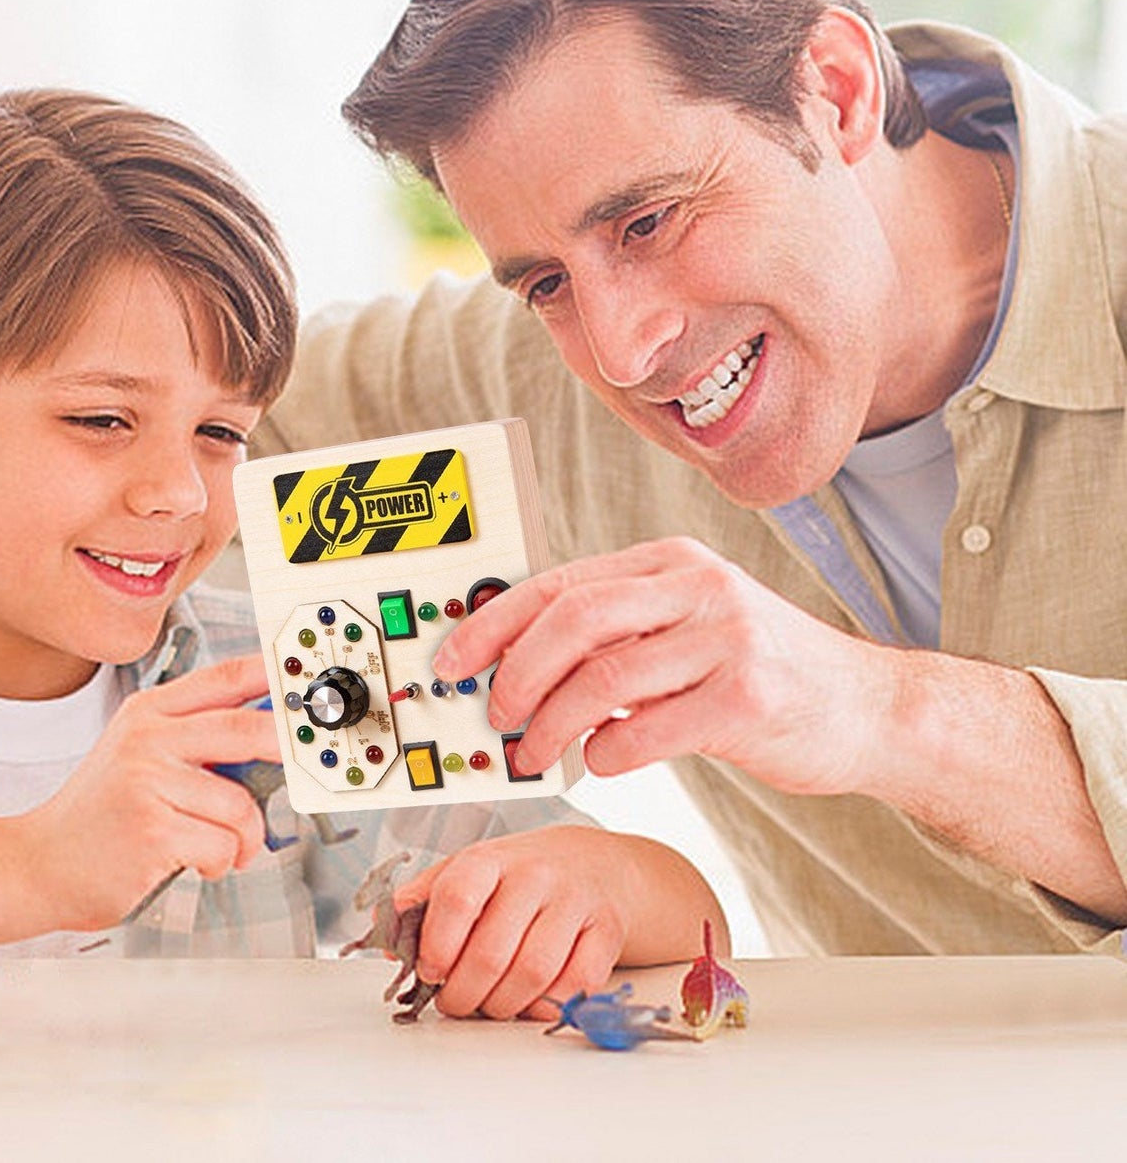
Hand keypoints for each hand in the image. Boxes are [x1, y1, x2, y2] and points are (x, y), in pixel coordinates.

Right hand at [21, 654, 281, 929]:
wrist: (40, 862)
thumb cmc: (100, 813)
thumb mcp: (139, 752)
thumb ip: (194, 736)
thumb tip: (269, 732)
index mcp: (150, 711)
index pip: (224, 677)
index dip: (272, 675)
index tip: (304, 682)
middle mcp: (148, 738)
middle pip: (245, 728)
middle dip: (285, 745)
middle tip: (300, 761)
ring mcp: (148, 782)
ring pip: (240, 803)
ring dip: (246, 837)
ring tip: (227, 846)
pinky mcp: (152, 830)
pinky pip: (221, 844)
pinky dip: (222, 862)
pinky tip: (199, 862)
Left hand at [392, 827, 636, 1021]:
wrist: (594, 863)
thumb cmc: (520, 874)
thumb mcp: (466, 871)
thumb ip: (423, 901)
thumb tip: (387, 941)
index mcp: (490, 859)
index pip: (457, 898)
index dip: (438, 945)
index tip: (430, 972)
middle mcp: (534, 875)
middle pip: (492, 950)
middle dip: (465, 993)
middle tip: (455, 1002)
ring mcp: (573, 901)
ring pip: (533, 972)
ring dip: (503, 1005)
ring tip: (490, 1004)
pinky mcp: (605, 930)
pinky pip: (576, 983)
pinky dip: (549, 1004)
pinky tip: (532, 999)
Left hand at [433, 537, 894, 796]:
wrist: (871, 709)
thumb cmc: (767, 672)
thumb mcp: (692, 627)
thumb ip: (619, 636)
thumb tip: (522, 666)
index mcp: (671, 563)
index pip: (561, 582)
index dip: (494, 622)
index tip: (454, 658)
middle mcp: (698, 587)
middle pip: (574, 618)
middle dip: (515, 672)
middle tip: (494, 713)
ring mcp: (728, 639)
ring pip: (602, 677)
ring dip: (550, 724)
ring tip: (533, 752)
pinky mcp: (749, 698)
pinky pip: (649, 728)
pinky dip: (607, 751)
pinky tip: (599, 761)